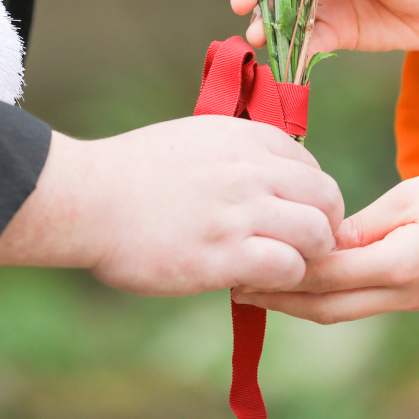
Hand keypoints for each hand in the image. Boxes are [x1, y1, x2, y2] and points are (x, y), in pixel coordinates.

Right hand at [0, 115, 344, 295]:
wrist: (90, 198)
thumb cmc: (134, 171)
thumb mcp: (196, 138)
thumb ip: (238, 153)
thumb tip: (268, 175)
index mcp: (246, 137)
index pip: (312, 165)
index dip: (309, 196)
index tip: (291, 216)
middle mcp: (252, 168)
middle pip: (327, 198)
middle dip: (323, 226)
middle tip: (299, 248)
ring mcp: (241, 211)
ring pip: (318, 234)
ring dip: (305, 257)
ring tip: (276, 267)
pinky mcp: (225, 255)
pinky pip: (288, 268)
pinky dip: (280, 280)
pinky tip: (251, 282)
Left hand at [232, 171, 418, 322]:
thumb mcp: (411, 197)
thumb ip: (362, 223)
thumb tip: (320, 240)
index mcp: (397, 264)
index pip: (325, 274)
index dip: (281, 271)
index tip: (243, 262)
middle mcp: (399, 292)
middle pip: (325, 308)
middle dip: (279, 300)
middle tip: (235, 288)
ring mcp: (407, 298)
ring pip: (339, 312)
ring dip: (297, 303)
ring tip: (257, 287)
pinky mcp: (411, 293)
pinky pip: (356, 303)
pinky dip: (323, 297)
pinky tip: (302, 280)